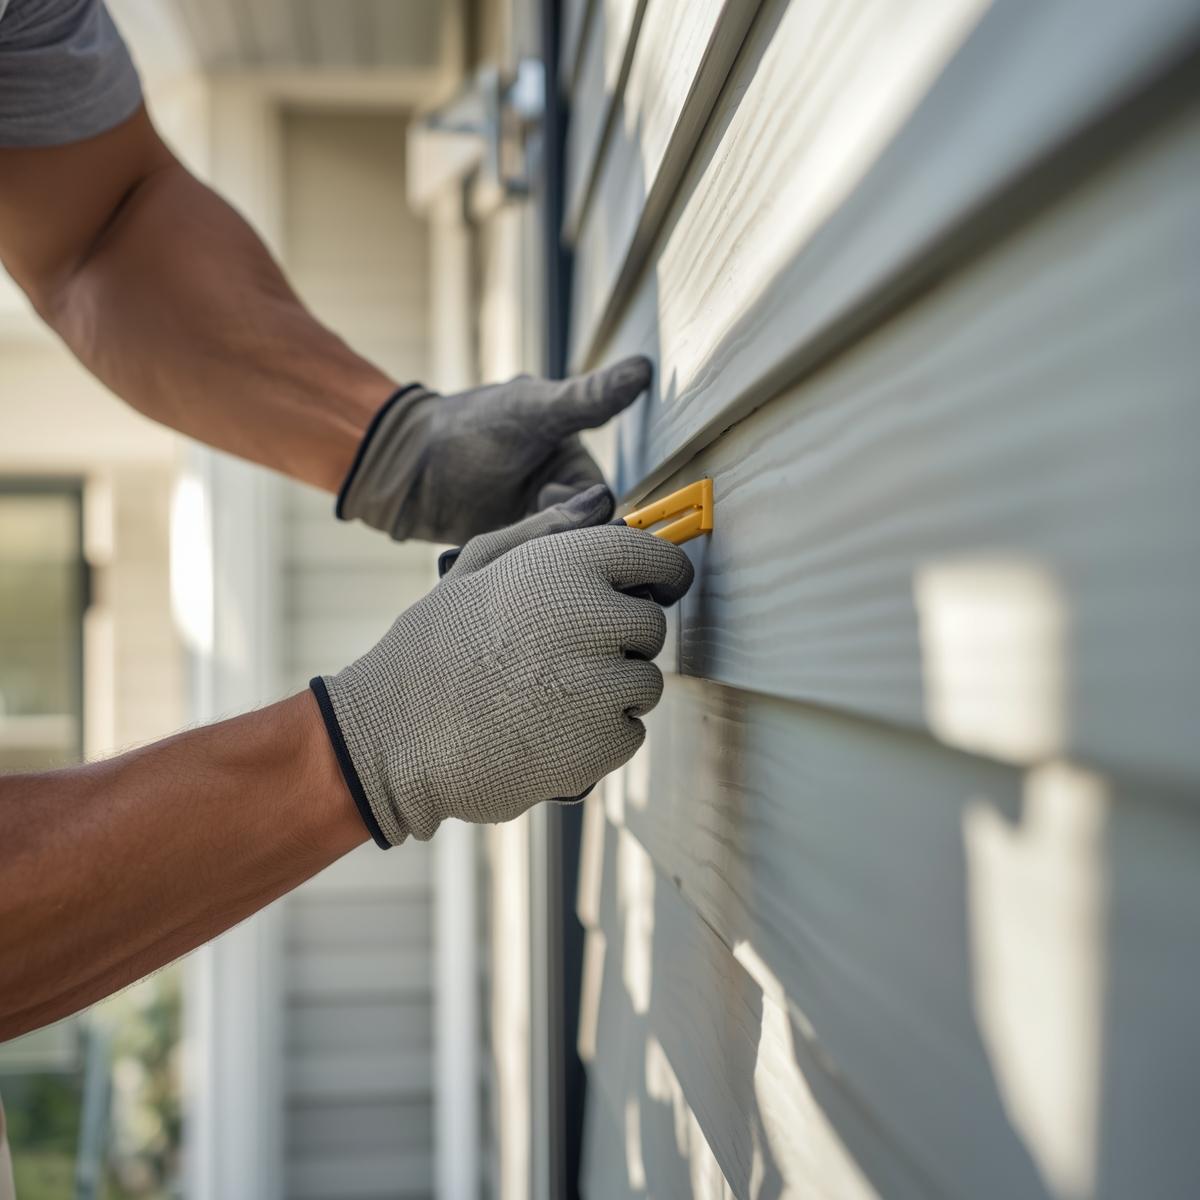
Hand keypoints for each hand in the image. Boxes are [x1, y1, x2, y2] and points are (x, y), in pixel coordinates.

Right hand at [310, 485, 693, 844]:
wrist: (390, 736)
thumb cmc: (432, 648)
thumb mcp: (476, 569)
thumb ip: (545, 532)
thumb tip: (601, 501)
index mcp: (565, 565)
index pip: (659, 561)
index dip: (661, 576)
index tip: (653, 589)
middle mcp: (592, 617)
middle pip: (651, 628)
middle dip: (618, 642)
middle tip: (558, 658)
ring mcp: (602, 684)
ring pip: (645, 684)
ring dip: (611, 692)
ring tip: (546, 698)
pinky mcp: (602, 742)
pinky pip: (630, 734)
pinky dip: (599, 738)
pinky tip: (547, 732)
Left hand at [336, 356, 652, 543]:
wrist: (404, 466)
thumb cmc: (468, 428)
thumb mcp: (534, 412)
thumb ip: (589, 399)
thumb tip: (642, 369)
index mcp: (573, 463)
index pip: (601, 504)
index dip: (586, 513)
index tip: (553, 504)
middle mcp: (557, 497)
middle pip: (581, 537)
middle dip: (559, 539)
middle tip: (527, 530)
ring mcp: (531, 526)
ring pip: (557, 557)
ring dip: (539, 556)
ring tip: (510, 547)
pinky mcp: (508, 552)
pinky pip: (530, 572)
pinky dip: (520, 570)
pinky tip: (504, 566)